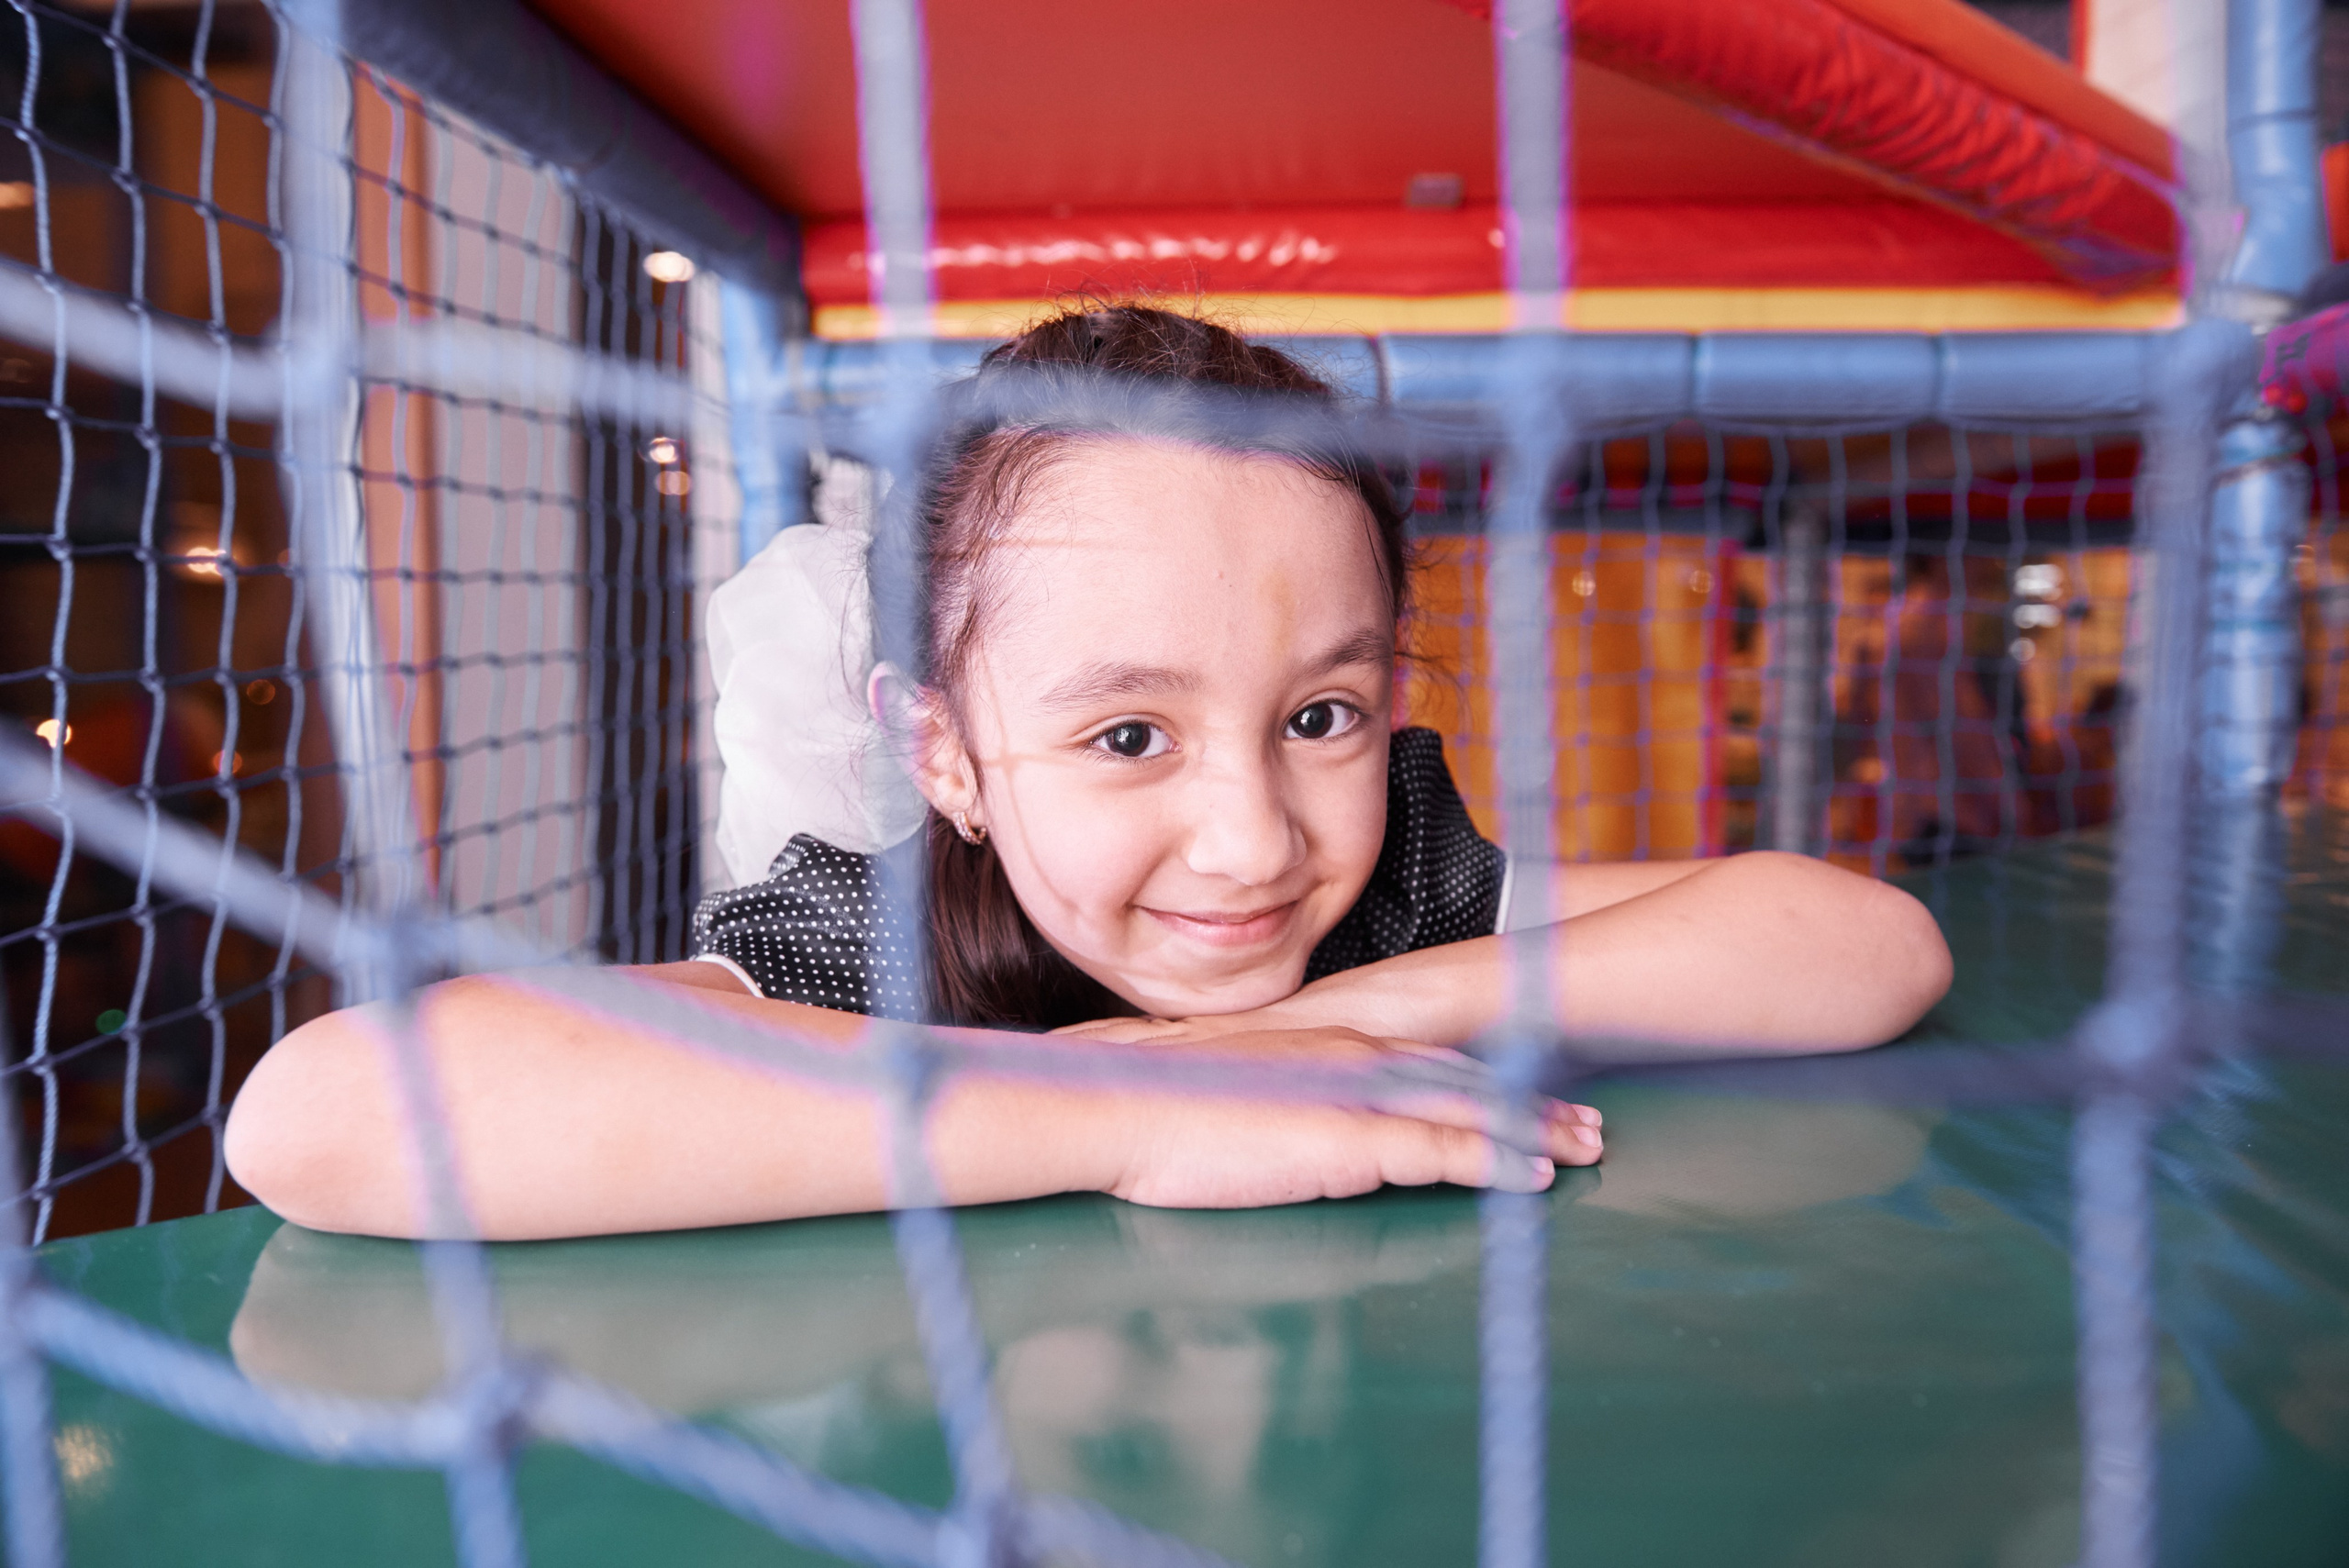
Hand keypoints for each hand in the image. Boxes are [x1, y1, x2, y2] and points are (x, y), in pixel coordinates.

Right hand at [1078, 1023, 1602, 1208]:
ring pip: (1471, 1109)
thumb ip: (1274, 1101)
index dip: (1481, 1078)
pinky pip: (1445, 1152)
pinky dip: (1497, 1161)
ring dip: (1535, 1128)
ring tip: (1587, 1147)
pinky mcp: (1353, 1138)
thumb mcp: (1231, 1095)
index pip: (1423, 1059)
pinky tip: (1534, 1176)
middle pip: (1465, 1077)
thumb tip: (1286, 1126)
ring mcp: (1358, 1095)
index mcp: (1326, 1046)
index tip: (1525, 1092)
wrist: (1124, 1104)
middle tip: (1586, 1120)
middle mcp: (1354, 1056)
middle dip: (1530, 1099)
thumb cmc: (1157, 1106)